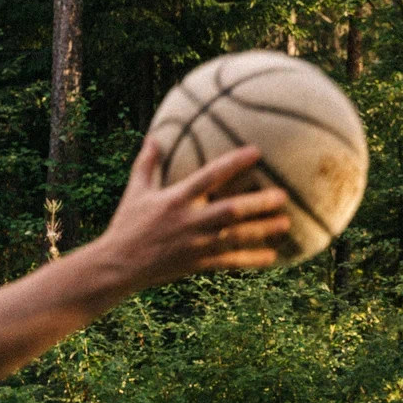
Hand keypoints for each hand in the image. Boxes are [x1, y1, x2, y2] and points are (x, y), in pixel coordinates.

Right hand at [91, 138, 291, 293]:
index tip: (256, 151)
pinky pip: (230, 261)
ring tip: (286, 222)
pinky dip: (252, 259)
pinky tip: (273, 256)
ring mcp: (196, 244)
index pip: (209, 176)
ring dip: (262, 230)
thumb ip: (147, 164)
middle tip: (283, 194)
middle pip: (230, 210)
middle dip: (258, 203)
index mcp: (176, 199)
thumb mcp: (135, 192)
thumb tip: (153, 136)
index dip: (234, 163)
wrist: (116, 266)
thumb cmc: (127, 225)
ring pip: (236, 237)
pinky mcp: (198, 264)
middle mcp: (189, 221)